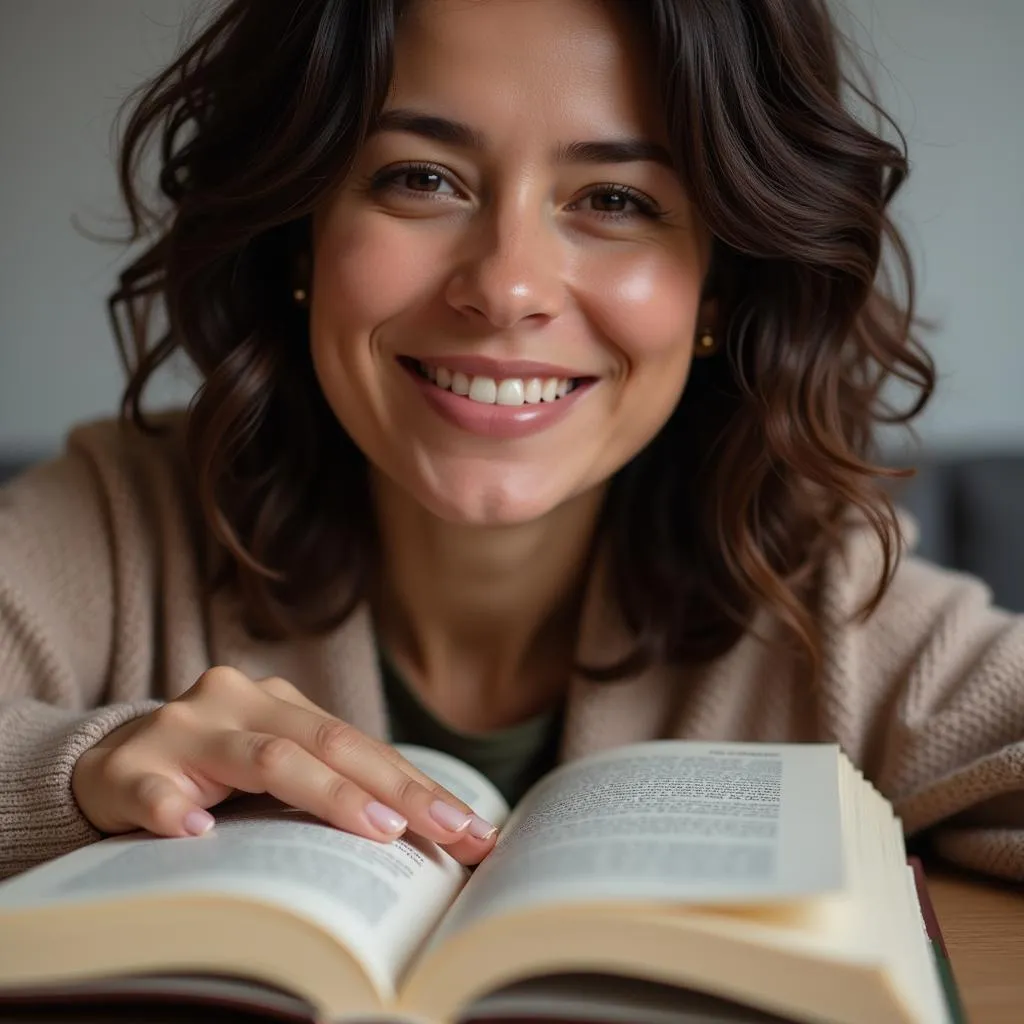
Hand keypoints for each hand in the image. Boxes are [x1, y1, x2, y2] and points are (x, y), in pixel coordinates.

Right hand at [71, 667, 497, 863]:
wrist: (109, 761)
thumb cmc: (212, 769)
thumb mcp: (275, 765)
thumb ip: (332, 784)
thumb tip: (427, 834)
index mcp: (282, 703)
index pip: (364, 746)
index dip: (421, 787)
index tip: (474, 830)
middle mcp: (242, 701)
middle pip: (331, 744)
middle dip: (399, 791)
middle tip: (451, 832)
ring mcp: (186, 730)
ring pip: (265, 757)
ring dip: (326, 795)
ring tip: (380, 831)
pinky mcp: (131, 769)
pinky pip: (157, 791)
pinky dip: (177, 810)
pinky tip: (197, 833)